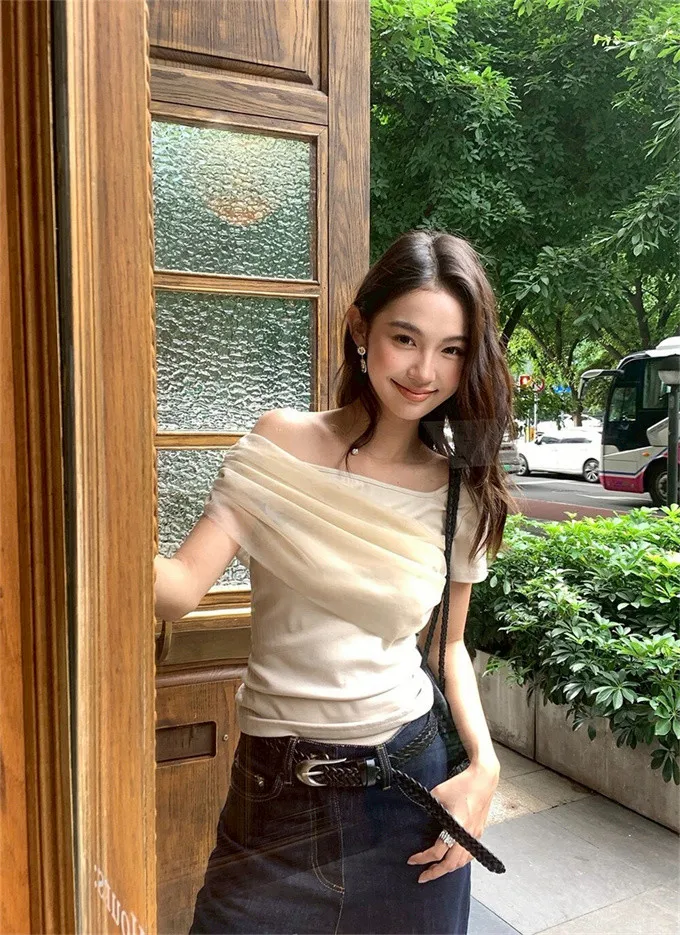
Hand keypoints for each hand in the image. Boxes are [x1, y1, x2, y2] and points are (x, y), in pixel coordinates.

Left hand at [406, 758, 499, 882]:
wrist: (484, 779)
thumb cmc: (461, 784)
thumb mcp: (437, 793)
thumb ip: (427, 807)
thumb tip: (417, 817)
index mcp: (456, 825)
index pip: (438, 851)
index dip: (423, 858)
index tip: (411, 860)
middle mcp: (467, 834)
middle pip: (452, 864)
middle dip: (435, 873)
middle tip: (422, 877)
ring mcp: (475, 835)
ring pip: (462, 863)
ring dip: (448, 869)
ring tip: (435, 871)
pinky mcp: (479, 833)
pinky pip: (469, 855)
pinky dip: (459, 862)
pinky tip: (452, 861)